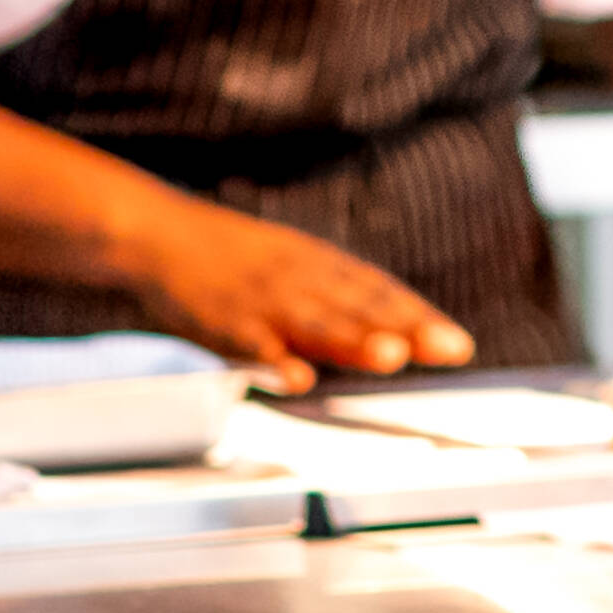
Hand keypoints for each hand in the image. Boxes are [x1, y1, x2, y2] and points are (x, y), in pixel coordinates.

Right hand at [132, 201, 472, 378]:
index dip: (419, 317)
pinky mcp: (221, 319)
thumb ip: (338, 302)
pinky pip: (251, 342)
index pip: (379, 292)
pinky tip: (298, 378)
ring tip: (390, 356)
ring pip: (315, 320)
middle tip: (450, 348)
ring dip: (354, 338)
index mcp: (318, 266)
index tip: (457, 344)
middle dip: (406, 328)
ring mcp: (261, 299)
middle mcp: (299, 278)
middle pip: (359, 305)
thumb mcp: (291, 268)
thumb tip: (396, 335)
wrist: (155, 234)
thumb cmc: (229, 262)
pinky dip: (275, 359)